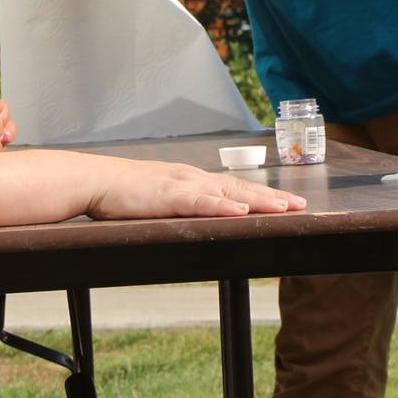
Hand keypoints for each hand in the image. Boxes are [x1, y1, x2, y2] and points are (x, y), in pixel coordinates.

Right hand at [85, 160, 306, 219]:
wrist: (96, 180)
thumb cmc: (125, 193)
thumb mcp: (162, 199)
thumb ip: (183, 206)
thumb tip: (203, 219)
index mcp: (194, 180)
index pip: (236, 187)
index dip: (264, 194)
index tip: (288, 202)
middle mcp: (194, 178)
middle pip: (241, 187)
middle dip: (272, 197)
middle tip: (300, 206)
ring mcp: (183, 184)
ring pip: (228, 192)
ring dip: (258, 201)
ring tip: (283, 208)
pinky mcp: (168, 195)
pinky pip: (200, 201)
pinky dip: (222, 206)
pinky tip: (240, 211)